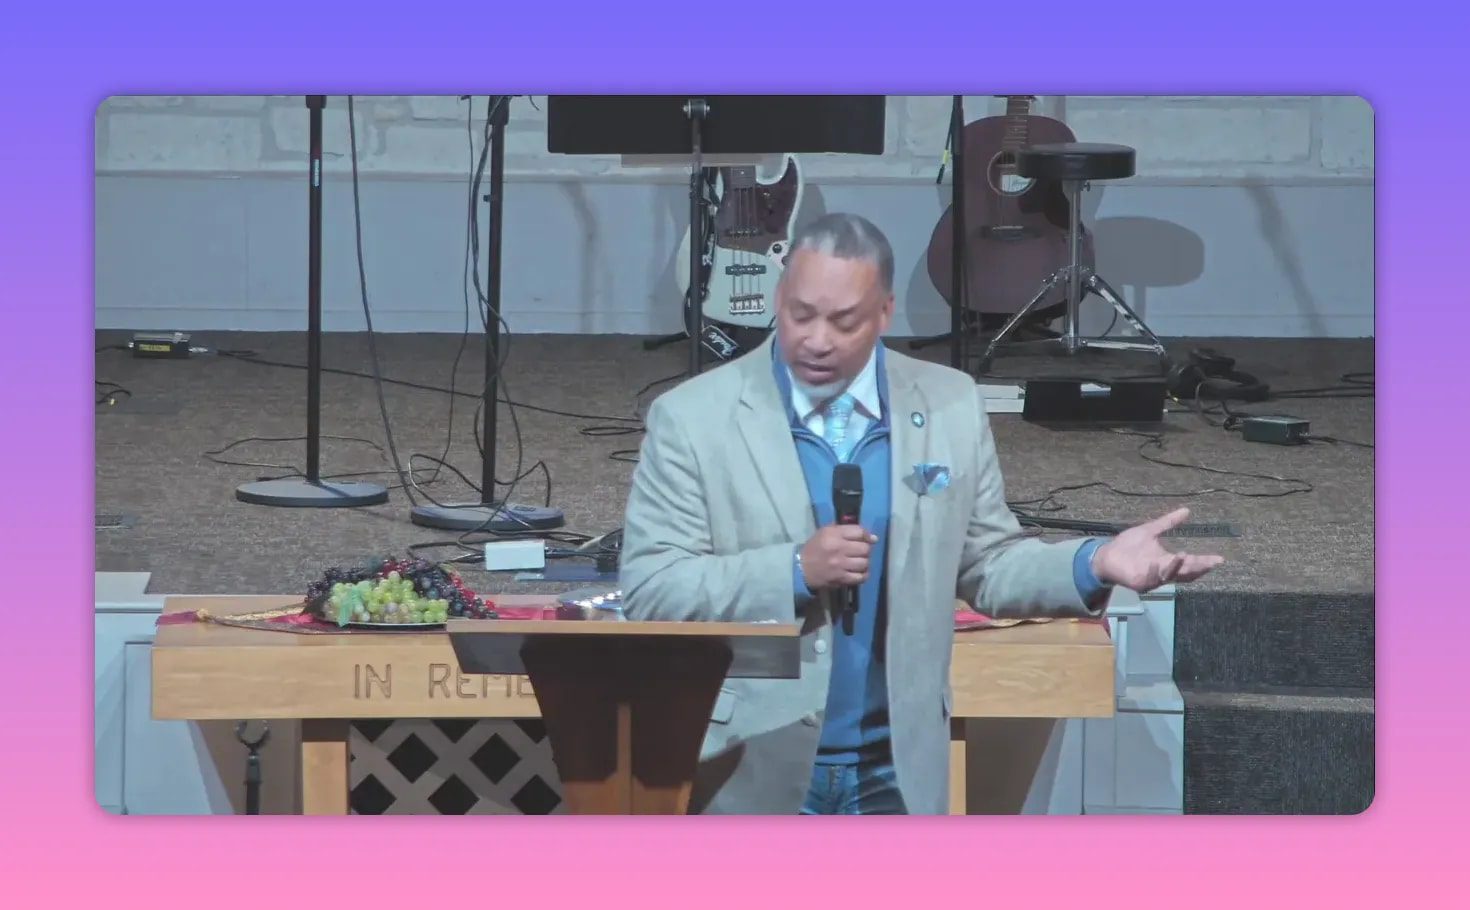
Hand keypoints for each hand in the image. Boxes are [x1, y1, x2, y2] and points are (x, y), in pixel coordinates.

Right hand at [800, 524, 876, 589]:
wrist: (801, 568)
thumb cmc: (814, 548)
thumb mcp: (825, 532)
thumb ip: (845, 530)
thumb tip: (870, 536)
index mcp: (833, 534)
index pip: (859, 532)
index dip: (866, 535)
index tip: (867, 539)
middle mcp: (839, 548)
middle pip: (865, 548)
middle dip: (866, 549)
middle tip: (861, 552)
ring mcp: (840, 565)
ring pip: (865, 563)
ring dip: (864, 562)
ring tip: (859, 562)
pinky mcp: (841, 578)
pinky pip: (860, 577)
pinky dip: (863, 574)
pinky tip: (858, 572)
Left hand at [1093, 507, 1223, 591]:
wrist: (1106, 554)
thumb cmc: (1128, 545)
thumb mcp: (1150, 531)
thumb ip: (1168, 522)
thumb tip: (1187, 510)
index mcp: (1167, 561)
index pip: (1190, 564)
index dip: (1204, 562)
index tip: (1219, 558)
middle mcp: (1163, 572)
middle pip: (1185, 573)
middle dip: (1198, 567)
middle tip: (1212, 562)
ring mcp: (1151, 578)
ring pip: (1168, 575)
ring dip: (1176, 567)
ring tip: (1184, 555)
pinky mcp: (1138, 582)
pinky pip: (1148, 578)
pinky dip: (1153, 571)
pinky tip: (1156, 563)